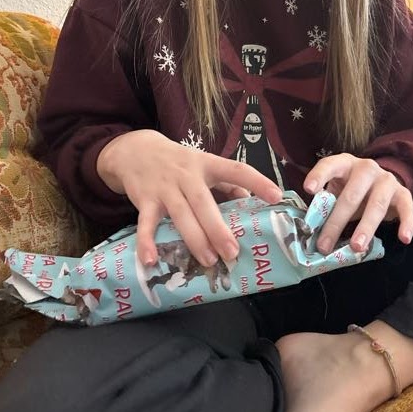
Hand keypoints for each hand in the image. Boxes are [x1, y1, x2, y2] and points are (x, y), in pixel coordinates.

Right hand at [97, 129, 281, 267]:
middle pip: (204, 202)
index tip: (276, 196)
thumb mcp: (204, 165)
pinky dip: (147, 242)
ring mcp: (165, 188)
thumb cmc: (179, 162)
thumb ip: (227, 183)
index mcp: (207, 164)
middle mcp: (187, 175)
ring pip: (180, 215)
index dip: (257, 181)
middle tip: (233, 252)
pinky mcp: (144, 201)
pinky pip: (145, 224)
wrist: (136, 151)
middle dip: (218, 228)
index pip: (236, 170)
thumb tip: (250, 203)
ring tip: (209, 260)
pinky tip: (151, 261)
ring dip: (194, 239)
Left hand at [303, 154, 412, 253]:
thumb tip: (308, 230)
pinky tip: (404, 239)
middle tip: (325, 245)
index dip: (319, 176)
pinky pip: (407, 208)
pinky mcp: (403, 193)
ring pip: (376, 204)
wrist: (382, 183)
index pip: (330, 165)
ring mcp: (386, 180)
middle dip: (337, 222)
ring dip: (366, 227)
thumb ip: (326, 205)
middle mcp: (366, 168)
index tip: (308, 189)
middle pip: (351, 195)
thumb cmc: (352, 190)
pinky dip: (407, 223)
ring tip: (356, 247)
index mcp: (344, 164)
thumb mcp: (337, 191)